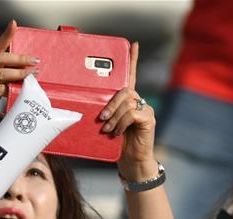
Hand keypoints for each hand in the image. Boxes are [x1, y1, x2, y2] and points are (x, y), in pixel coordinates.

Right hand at [0, 20, 38, 128]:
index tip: (14, 24)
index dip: (5, 35)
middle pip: (1, 59)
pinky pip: (1, 90)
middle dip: (19, 58)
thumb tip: (25, 70)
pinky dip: (12, 89)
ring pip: (2, 74)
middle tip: (34, 60)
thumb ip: (3, 74)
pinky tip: (20, 90)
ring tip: (31, 74)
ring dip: (19, 73)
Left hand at [98, 43, 158, 178]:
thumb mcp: (106, 126)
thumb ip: (102, 115)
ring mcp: (146, 109)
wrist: (131, 161)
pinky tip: (116, 133)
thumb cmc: (116, 144)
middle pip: (125, 91)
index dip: (132, 60)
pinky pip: (133, 114)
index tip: (132, 44)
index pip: (131, 77)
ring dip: (114, 117)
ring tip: (107, 129)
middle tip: (101, 118)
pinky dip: (121, 123)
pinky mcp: (149, 119)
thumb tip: (84, 110)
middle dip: (111, 104)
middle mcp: (139, 101)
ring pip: (128, 103)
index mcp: (128, 101)